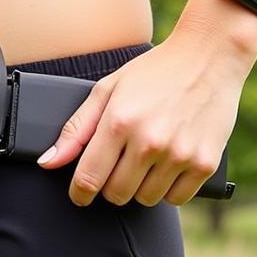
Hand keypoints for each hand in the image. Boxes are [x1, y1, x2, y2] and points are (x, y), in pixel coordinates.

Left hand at [36, 27, 256, 206]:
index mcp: (119, 122)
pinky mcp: (204, 164)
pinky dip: (168, 188)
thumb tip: (48, 162)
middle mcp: (149, 142)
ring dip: (140, 186)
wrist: (208, 56)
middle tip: (118, 163)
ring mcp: (179, 155)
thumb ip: (76, 129)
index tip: (79, 194)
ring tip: (145, 158)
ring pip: (146, 199)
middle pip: (116, 194)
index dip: (79, 192)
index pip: (88, 179)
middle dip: (110, 184)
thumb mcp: (108, 89)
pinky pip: (176, 199)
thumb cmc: (155, 71)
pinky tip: (167, 164)